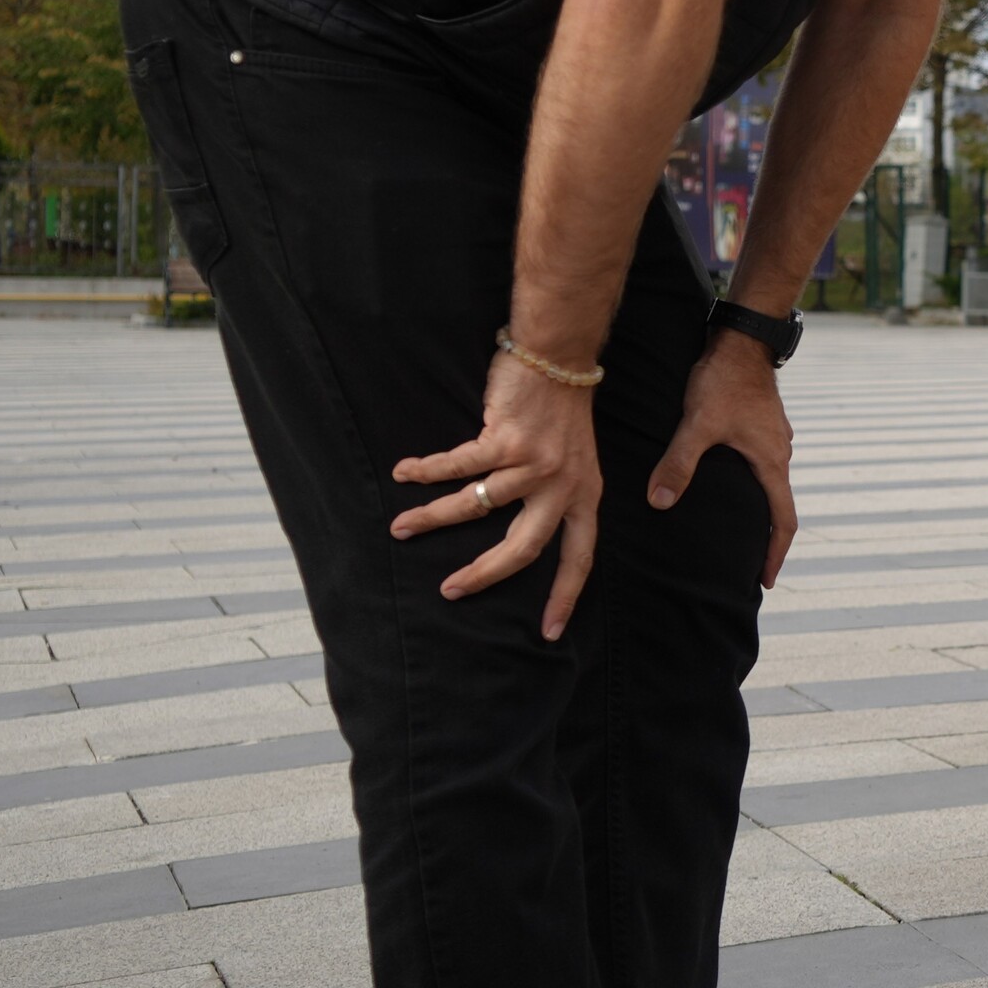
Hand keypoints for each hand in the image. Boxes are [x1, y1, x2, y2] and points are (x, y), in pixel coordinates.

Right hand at [392, 353, 605, 638]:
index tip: (551, 632)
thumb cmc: (561, 410)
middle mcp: (563, 485)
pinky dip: (425, 472)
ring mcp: (535, 464)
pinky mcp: (505, 439)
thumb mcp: (574, 461)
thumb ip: (555, 495)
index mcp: (585, 494)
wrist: (559, 354)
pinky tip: (404, 474)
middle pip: (523, 548)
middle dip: (483, 575)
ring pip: (475, 507)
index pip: (579, 556)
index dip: (565, 595)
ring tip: (401, 528)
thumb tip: (515, 533)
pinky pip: (456, 466)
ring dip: (432, 518)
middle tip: (450, 591)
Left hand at [653, 330, 799, 586]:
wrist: (743, 338)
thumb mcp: (698, 424)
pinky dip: (751, 483)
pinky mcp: (762, 423)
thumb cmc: (724, 380)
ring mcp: (773, 436)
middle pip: (779, 504)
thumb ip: (678, 464)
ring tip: (737, 527)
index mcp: (771, 462)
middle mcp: (779, 452)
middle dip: (766, 537)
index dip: (775, 554)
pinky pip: (761, 463)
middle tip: (749, 563)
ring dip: (758, 508)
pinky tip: (727, 481)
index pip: (784, 520)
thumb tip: (659, 503)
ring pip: (769, 482)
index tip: (766, 581)